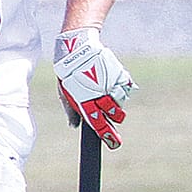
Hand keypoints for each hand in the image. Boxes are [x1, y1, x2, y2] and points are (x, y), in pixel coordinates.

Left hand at [54, 28, 135, 147]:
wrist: (77, 47)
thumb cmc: (68, 72)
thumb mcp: (64, 92)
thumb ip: (71, 110)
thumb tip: (75, 126)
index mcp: (86, 102)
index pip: (99, 125)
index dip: (108, 136)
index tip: (114, 144)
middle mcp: (100, 95)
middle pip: (115, 115)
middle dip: (116, 117)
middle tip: (112, 113)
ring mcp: (111, 84)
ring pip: (121, 101)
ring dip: (117, 100)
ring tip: (107, 91)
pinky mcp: (119, 73)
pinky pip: (127, 86)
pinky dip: (122, 86)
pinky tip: (111, 80)